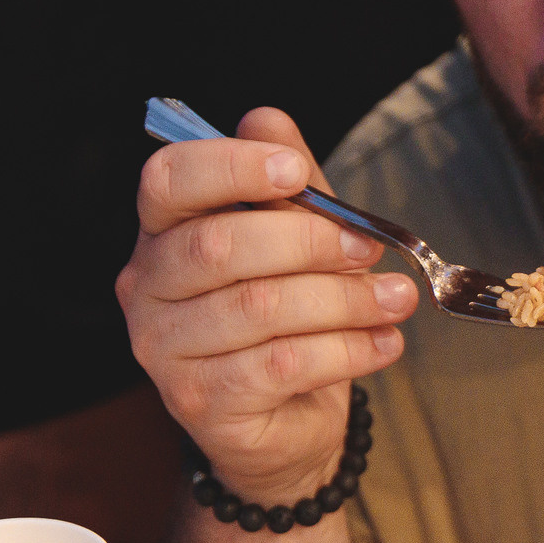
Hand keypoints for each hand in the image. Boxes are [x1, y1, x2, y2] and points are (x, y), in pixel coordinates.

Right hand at [114, 108, 417, 499]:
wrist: (286, 423)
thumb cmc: (289, 316)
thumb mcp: (295, 238)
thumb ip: (284, 183)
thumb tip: (266, 119)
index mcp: (163, 232)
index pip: (168, 181)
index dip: (230, 167)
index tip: (297, 172)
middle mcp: (147, 288)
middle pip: (221, 245)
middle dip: (310, 242)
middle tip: (371, 249)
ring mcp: (165, 350)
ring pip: (260, 308)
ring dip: (344, 300)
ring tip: (397, 300)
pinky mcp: (200, 402)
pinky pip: (282, 365)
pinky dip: (347, 350)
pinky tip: (385, 344)